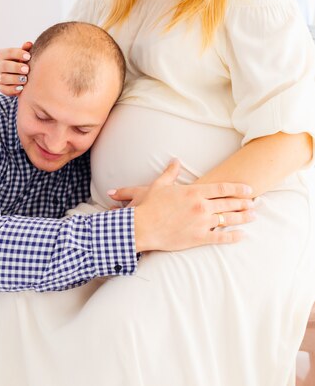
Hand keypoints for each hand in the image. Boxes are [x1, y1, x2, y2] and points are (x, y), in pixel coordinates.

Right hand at [0, 42, 32, 95]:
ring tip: (25, 79)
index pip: (9, 52)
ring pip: (4, 78)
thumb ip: (26, 50)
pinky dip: (13, 89)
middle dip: (16, 67)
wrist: (18, 77)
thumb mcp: (23, 56)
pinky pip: (5, 89)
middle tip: (27, 69)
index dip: (19, 54)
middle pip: (5, 65)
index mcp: (2, 54)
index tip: (29, 57)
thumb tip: (29, 43)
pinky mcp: (0, 87)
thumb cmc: (21, 62)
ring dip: (15, 79)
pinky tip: (21, 88)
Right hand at [131, 161, 254, 252]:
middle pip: (229, 203)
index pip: (222, 188)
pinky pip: (220, 237)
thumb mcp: (160, 185)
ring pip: (228, 219)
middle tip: (254, 203)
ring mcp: (201, 223)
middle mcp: (201, 206)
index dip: (237, 188)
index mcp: (194, 192)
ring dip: (243, 217)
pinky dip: (233, 236)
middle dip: (244, 202)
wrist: (142, 226)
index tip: (248, 189)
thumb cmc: (150, 205)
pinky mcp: (198, 238)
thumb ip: (171, 172)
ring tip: (253, 216)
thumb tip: (176, 160)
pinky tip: (242, 235)